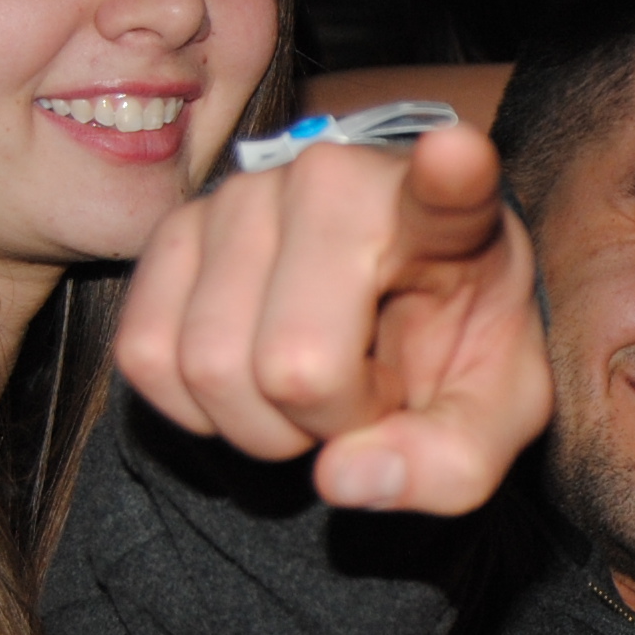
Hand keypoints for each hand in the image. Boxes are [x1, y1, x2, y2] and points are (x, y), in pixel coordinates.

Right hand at [114, 122, 547, 509]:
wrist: (396, 306)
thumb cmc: (450, 349)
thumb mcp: (491, 418)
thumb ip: (448, 462)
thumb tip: (345, 478)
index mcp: (446, 218)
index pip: (450, 188)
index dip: (452, 175)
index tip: (458, 156)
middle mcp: (335, 180)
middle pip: (292, 364)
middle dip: (324, 426)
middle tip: (365, 397)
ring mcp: (242, 193)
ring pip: (206, 366)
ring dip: (259, 423)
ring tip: (316, 383)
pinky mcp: (174, 226)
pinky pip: (144, 354)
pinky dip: (194, 407)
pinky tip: (253, 381)